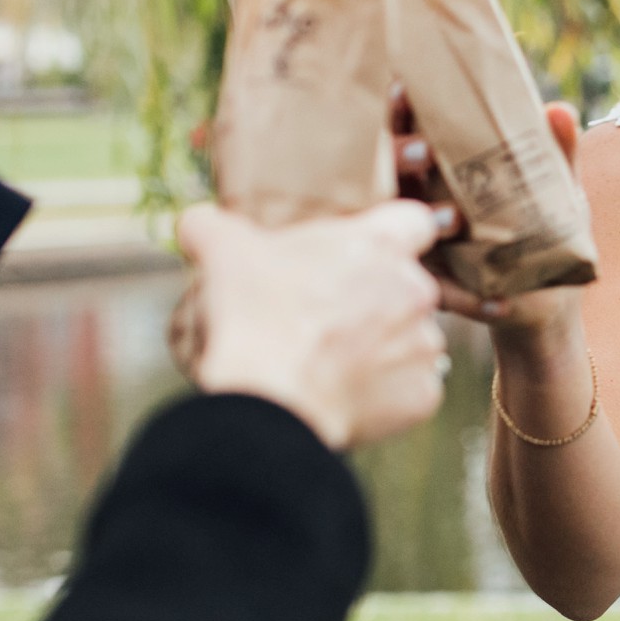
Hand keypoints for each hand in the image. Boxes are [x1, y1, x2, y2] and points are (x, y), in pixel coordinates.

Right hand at [175, 199, 449, 450]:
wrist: (270, 398)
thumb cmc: (254, 317)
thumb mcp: (224, 252)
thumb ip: (213, 226)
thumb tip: (196, 223)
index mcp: (380, 245)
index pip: (414, 221)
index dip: (391, 236)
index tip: (363, 254)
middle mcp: (415, 290)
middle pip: (404, 286)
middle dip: (372, 300)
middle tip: (324, 318)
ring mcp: (423, 344)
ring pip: (409, 340)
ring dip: (380, 348)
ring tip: (330, 362)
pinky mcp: (421, 395)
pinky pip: (410, 389)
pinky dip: (384, 395)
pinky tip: (345, 395)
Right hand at [394, 87, 588, 338]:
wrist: (544, 298)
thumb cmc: (540, 225)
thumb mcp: (554, 187)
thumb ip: (556, 151)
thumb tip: (561, 112)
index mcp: (437, 166)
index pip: (408, 129)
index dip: (400, 108)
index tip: (406, 85)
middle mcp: (416, 201)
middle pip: (390, 171)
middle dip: (401, 157)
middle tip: (425, 150)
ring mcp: (419, 244)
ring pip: (402, 230)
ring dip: (427, 221)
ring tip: (456, 219)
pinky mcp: (434, 287)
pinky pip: (442, 291)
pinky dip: (470, 297)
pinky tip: (500, 301)